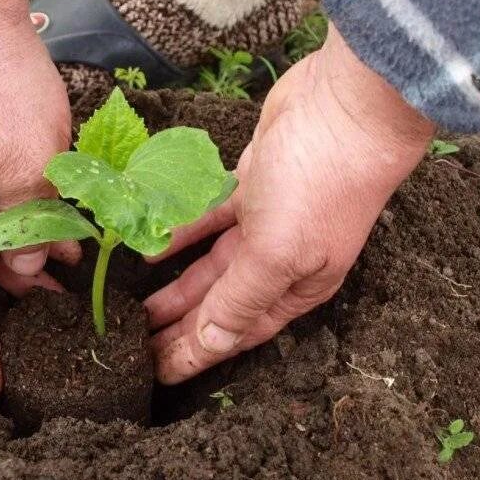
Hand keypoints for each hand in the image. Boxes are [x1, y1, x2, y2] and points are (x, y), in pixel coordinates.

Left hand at [145, 26, 434, 384]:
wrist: (346, 105)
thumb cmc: (320, 183)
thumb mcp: (277, 251)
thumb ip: (240, 298)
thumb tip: (212, 344)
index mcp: (297, 286)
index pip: (238, 332)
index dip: (197, 354)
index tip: (157, 374)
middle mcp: (282, 260)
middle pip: (220, 304)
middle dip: (180, 327)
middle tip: (133, 346)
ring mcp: (267, 221)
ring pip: (212, 265)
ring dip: (175, 286)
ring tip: (133, 308)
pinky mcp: (252, 184)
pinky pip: (207, 220)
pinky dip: (180, 233)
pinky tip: (148, 247)